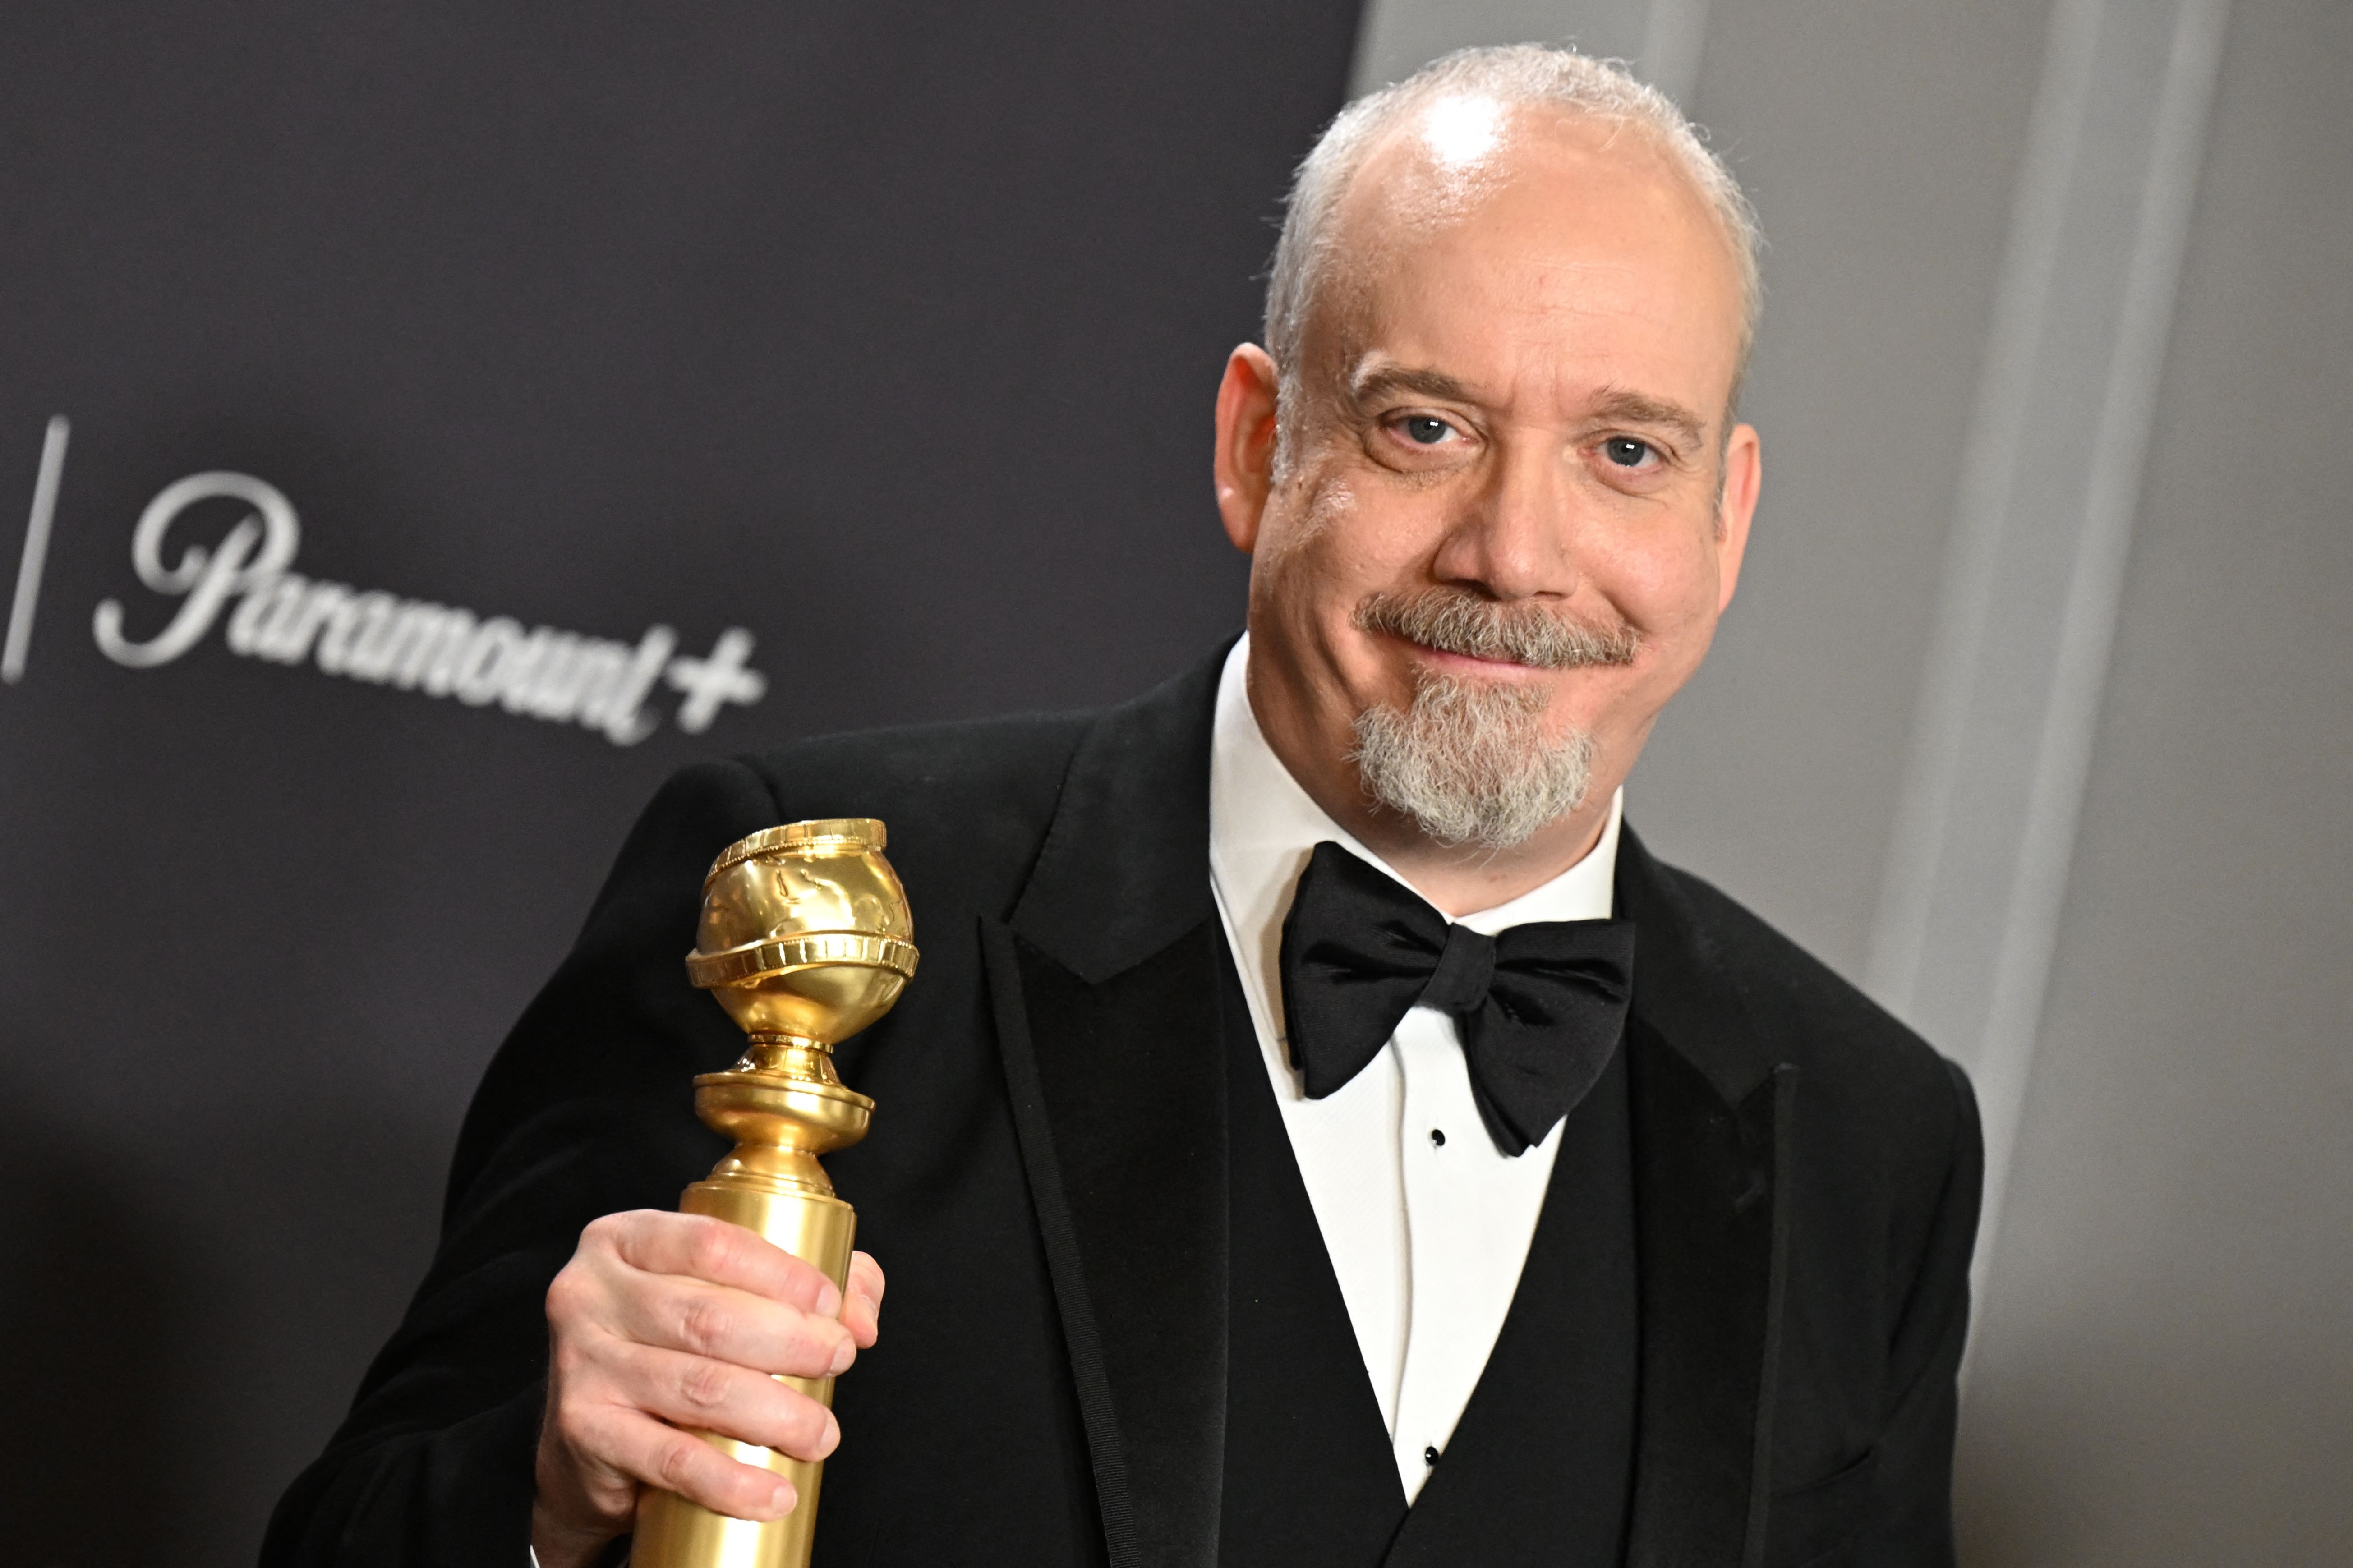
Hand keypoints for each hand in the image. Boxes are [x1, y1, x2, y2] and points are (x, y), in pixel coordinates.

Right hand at [530, 1210, 885, 1567]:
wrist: (586, 1433)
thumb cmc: (671, 1344)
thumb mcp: (725, 1291)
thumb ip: (803, 1283)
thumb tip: (860, 1316)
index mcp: (625, 1240)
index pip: (711, 1242)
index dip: (783, 1273)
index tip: (832, 1306)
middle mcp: (590, 1293)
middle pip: (710, 1317)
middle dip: (794, 1343)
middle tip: (839, 1360)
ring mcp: (581, 1363)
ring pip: (700, 1387)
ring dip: (777, 1414)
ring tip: (820, 1433)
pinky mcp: (584, 1430)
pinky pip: (671, 1458)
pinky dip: (731, 1481)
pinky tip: (774, 1494)